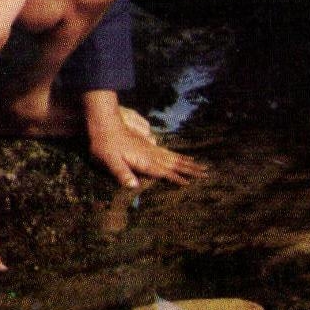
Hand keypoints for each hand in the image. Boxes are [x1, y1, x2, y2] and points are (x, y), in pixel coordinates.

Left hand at [83, 93, 207, 189]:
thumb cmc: (104, 144)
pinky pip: (166, 152)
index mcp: (144, 159)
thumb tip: (134, 187)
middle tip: (207, 173)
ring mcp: (149, 148)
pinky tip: (179, 158)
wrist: (102, 122)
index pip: (164, 171)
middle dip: (190, 168)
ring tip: (200, 166)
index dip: (176, 178)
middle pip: (174, 162)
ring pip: (172, 157)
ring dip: (186, 162)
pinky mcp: (145, 145)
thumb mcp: (109, 160)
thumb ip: (122, 173)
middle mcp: (150, 153)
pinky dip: (176, 157)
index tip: (190, 183)